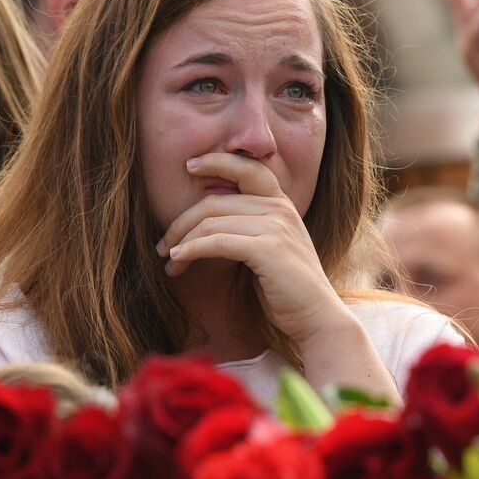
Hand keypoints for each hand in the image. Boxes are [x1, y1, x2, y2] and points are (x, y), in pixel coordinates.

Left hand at [158, 152, 349, 345]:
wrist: (316, 317)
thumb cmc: (287, 289)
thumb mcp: (269, 248)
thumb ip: (247, 228)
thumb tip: (204, 224)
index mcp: (281, 203)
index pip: (247, 169)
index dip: (216, 161)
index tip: (189, 165)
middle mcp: (280, 208)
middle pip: (215, 202)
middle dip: (181, 223)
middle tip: (162, 245)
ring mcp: (275, 227)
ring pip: (212, 223)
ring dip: (182, 242)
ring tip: (169, 260)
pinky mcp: (267, 249)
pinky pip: (217, 242)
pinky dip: (192, 250)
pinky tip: (178, 261)